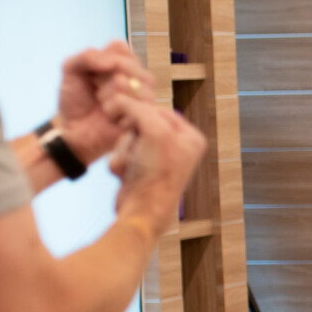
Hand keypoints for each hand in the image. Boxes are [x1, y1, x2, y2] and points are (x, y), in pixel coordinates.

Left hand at [54, 41, 155, 159]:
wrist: (72, 130)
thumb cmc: (75, 100)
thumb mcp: (70, 70)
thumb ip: (86, 56)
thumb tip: (112, 61)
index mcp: (121, 62)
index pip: (119, 47)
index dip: (102, 59)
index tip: (90, 73)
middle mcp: (136, 76)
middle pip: (129, 64)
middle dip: (105, 77)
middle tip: (95, 91)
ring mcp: (142, 96)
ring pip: (134, 83)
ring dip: (111, 93)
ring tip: (102, 104)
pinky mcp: (144, 115)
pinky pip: (135, 104)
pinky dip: (116, 108)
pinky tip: (108, 115)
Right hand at [109, 95, 208, 227]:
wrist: (142, 211)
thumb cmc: (155, 173)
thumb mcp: (153, 131)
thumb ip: (139, 108)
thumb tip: (120, 100)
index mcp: (191, 137)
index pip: (158, 109)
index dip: (139, 112)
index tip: (123, 116)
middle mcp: (179, 148)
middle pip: (140, 124)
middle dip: (131, 137)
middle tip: (134, 149)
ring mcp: (159, 160)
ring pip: (128, 139)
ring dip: (123, 151)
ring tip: (131, 167)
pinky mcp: (141, 171)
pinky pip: (122, 155)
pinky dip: (119, 163)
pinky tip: (125, 177)